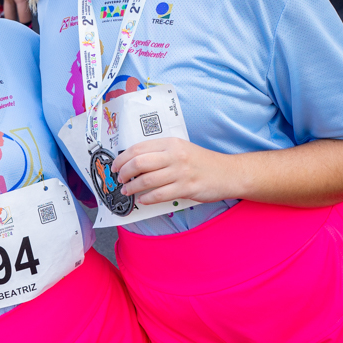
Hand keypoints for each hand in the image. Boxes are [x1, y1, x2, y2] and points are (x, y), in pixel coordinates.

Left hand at [112, 137, 235, 205]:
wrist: (228, 173)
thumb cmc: (202, 162)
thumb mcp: (181, 149)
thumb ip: (161, 152)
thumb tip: (134, 162)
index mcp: (171, 142)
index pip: (138, 148)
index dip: (121, 158)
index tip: (115, 166)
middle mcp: (174, 155)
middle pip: (138, 163)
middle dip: (123, 173)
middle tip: (119, 179)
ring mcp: (180, 172)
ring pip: (146, 180)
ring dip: (132, 188)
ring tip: (127, 191)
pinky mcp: (186, 188)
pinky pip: (159, 195)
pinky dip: (146, 199)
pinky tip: (142, 200)